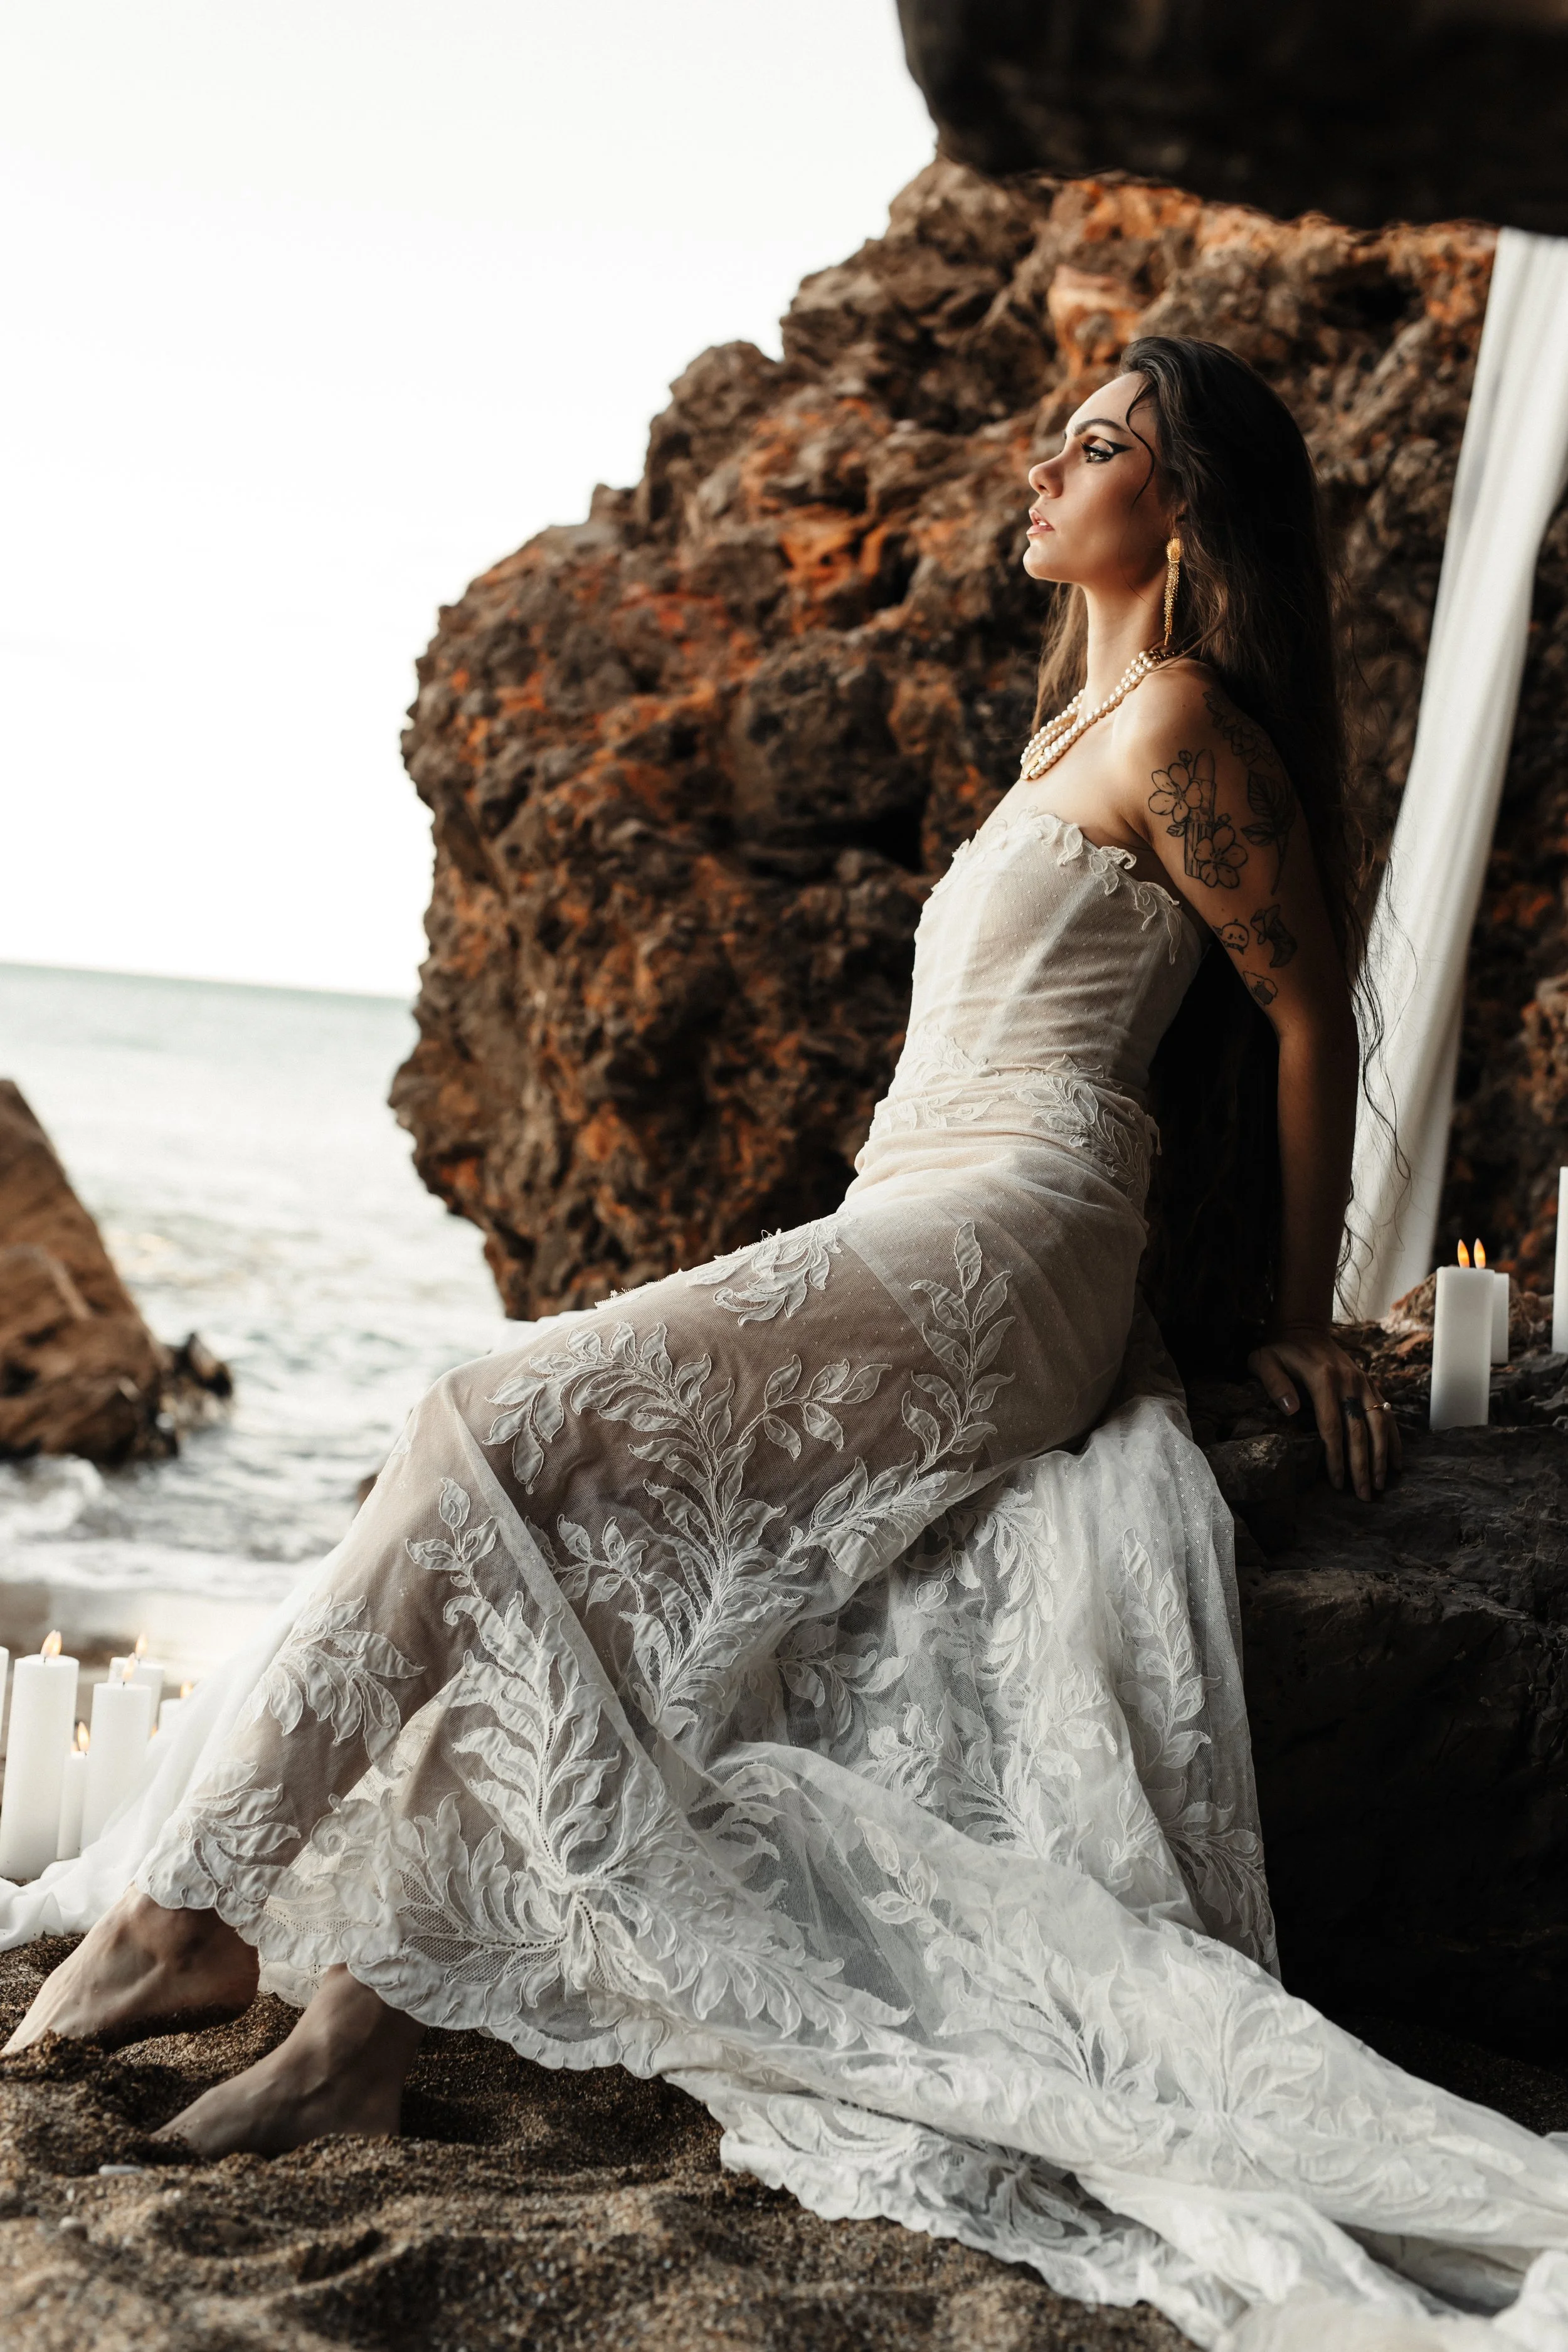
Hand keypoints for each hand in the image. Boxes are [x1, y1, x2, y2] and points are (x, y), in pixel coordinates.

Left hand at [1246, 1320, 1401, 1500]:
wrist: (1303, 1327)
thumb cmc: (1280, 1350)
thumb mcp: (1265, 1362)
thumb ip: (1275, 1384)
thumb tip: (1291, 1410)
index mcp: (1323, 1380)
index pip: (1332, 1427)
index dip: (1336, 1458)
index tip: (1337, 1483)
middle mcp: (1349, 1382)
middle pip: (1360, 1431)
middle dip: (1362, 1466)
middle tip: (1364, 1496)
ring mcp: (1363, 1383)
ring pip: (1379, 1424)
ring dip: (1382, 1457)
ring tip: (1380, 1485)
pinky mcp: (1370, 1384)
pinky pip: (1387, 1414)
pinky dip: (1394, 1438)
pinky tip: (1396, 1462)